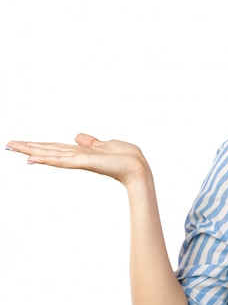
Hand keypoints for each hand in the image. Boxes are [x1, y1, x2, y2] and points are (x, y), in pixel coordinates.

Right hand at [6, 133, 149, 185]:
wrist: (138, 167)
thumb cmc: (127, 158)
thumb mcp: (106, 144)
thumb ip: (90, 142)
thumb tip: (77, 136)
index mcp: (81, 152)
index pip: (55, 148)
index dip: (39, 146)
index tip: (23, 144)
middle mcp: (77, 157)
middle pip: (48, 150)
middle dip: (28, 148)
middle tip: (8, 144)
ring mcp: (79, 160)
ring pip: (50, 154)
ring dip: (31, 151)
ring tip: (13, 147)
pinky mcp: (84, 162)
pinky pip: (61, 160)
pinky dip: (47, 159)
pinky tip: (33, 158)